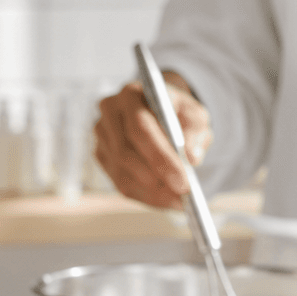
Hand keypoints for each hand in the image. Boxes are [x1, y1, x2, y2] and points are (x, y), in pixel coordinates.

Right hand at [94, 75, 212, 209]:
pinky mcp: (101, 155)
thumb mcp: (194, 114)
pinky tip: (165, 200)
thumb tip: (192, 159)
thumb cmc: (177, 112)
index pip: (140, 128)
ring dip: (152, 193)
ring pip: (121, 173)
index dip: (161, 158)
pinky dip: (145, 196)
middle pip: (126, 153)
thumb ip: (196, 132)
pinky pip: (120, 183)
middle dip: (157, 179)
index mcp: (130, 94)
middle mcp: (109, 113)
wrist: (158, 109)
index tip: (184, 182)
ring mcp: (101, 136)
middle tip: (182, 196)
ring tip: (178, 201)